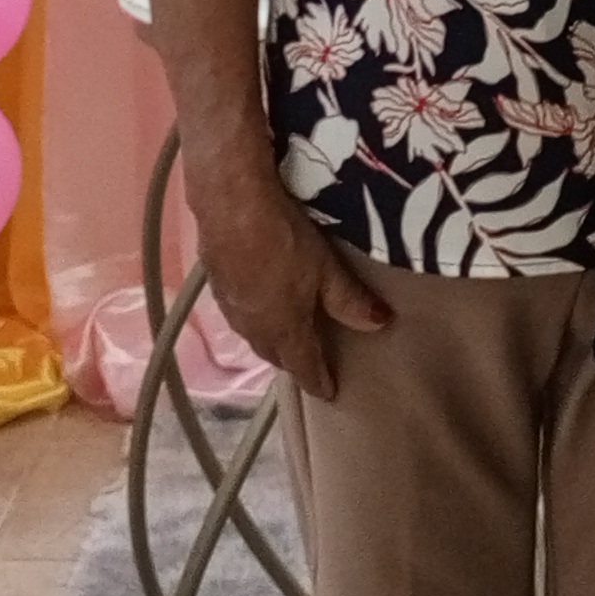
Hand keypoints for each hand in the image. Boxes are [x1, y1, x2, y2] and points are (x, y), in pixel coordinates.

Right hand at [190, 155, 392, 398]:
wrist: (229, 203)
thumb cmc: (285, 239)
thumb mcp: (327, 269)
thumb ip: (350, 300)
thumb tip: (379, 325)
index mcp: (283, 330)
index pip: (303, 367)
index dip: (318, 381)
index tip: (330, 392)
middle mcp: (252, 327)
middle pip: (274, 354)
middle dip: (292, 361)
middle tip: (310, 362)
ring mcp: (229, 306)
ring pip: (253, 335)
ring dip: (270, 341)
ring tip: (285, 337)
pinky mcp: (215, 282)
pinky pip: (238, 313)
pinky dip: (252, 317)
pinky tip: (257, 304)